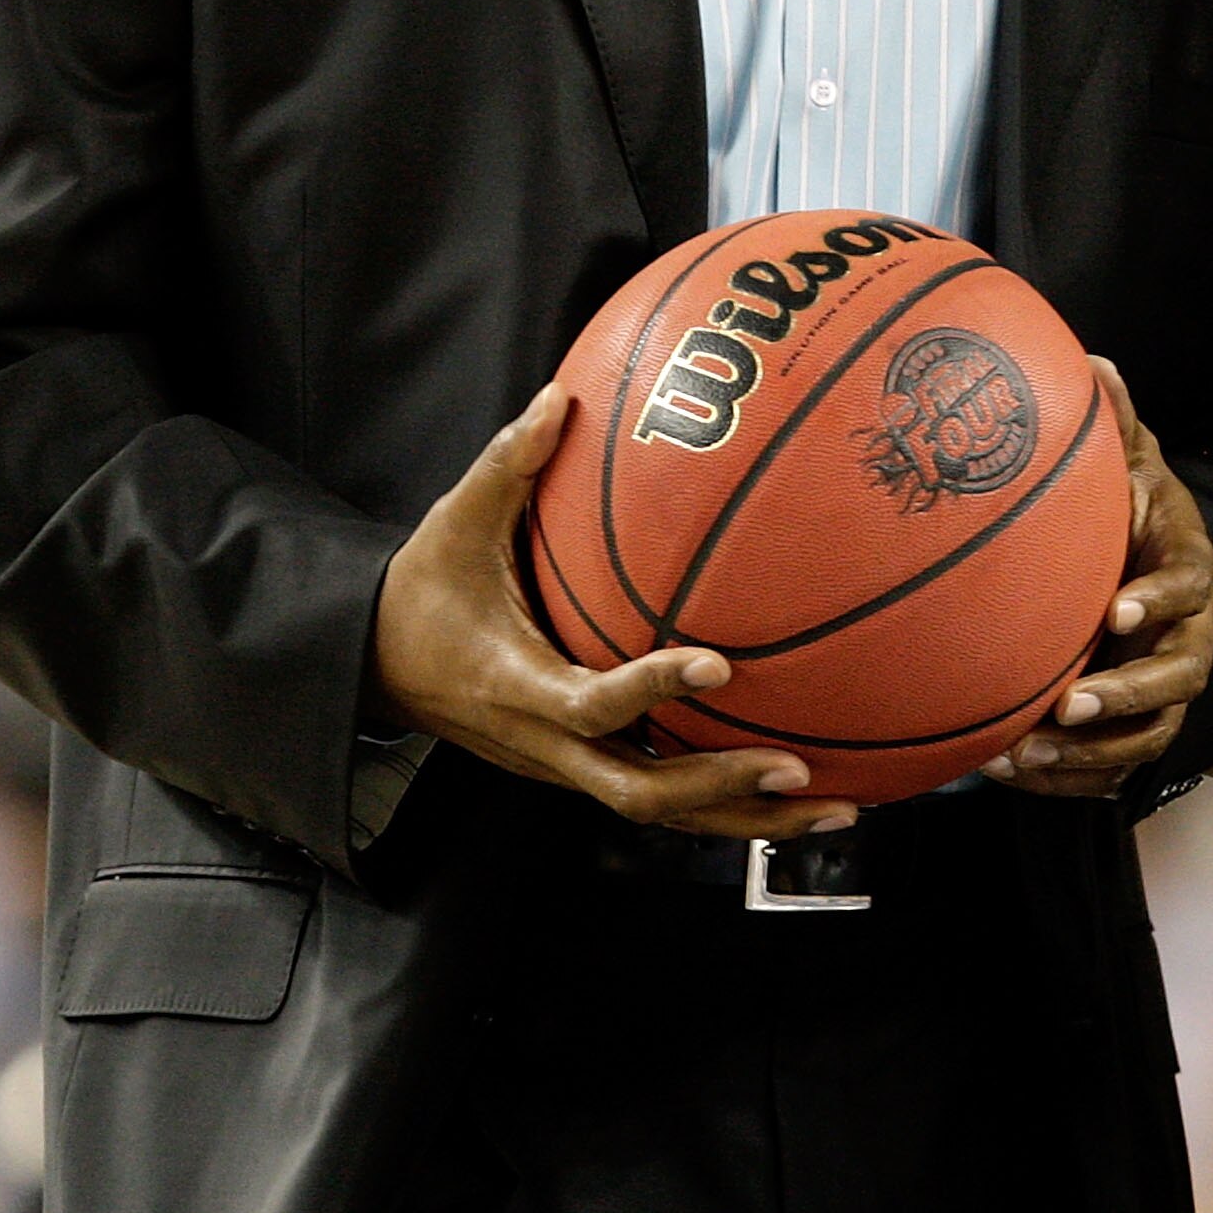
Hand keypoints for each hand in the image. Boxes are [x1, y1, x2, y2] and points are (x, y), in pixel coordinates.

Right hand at [373, 384, 858, 837]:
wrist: (377, 663)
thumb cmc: (425, 588)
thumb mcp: (455, 522)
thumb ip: (509, 463)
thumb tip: (563, 396)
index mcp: (516, 686)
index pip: (591, 703)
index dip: (653, 687)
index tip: (718, 661)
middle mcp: (544, 744)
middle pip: (640, 794)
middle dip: (722, 789)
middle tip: (800, 771)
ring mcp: (564, 767)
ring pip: (660, 813)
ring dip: (743, 817)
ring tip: (836, 807)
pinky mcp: (580, 769)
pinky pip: (658, 796)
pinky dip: (725, 802)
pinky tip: (796, 790)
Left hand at [986, 359, 1212, 798]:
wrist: (1154, 568)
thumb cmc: (1137, 512)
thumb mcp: (1133, 463)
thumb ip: (1116, 423)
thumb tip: (1094, 362)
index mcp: (1188, 572)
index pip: (1186, 589)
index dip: (1157, 602)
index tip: (1116, 611)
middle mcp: (1190, 636)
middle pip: (1177, 679)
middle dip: (1123, 697)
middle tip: (1067, 704)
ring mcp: (1168, 689)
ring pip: (1146, 736)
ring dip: (1088, 752)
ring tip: (1024, 754)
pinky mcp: (1139, 729)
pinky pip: (1114, 769)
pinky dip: (1069, 779)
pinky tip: (1010, 771)